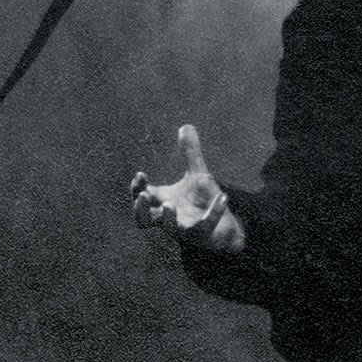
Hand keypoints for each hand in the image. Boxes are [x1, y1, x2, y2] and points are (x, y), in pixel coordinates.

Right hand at [130, 124, 246, 253]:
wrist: (223, 228)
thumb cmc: (202, 202)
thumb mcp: (196, 175)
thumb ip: (190, 153)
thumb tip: (185, 126)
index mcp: (163, 202)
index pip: (141, 197)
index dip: (137, 188)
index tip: (141, 175)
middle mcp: (169, 218)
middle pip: (143, 220)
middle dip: (140, 209)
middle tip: (143, 196)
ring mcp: (185, 229)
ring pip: (170, 229)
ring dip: (167, 218)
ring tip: (169, 205)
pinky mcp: (203, 235)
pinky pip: (206, 226)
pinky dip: (214, 212)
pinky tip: (224, 196)